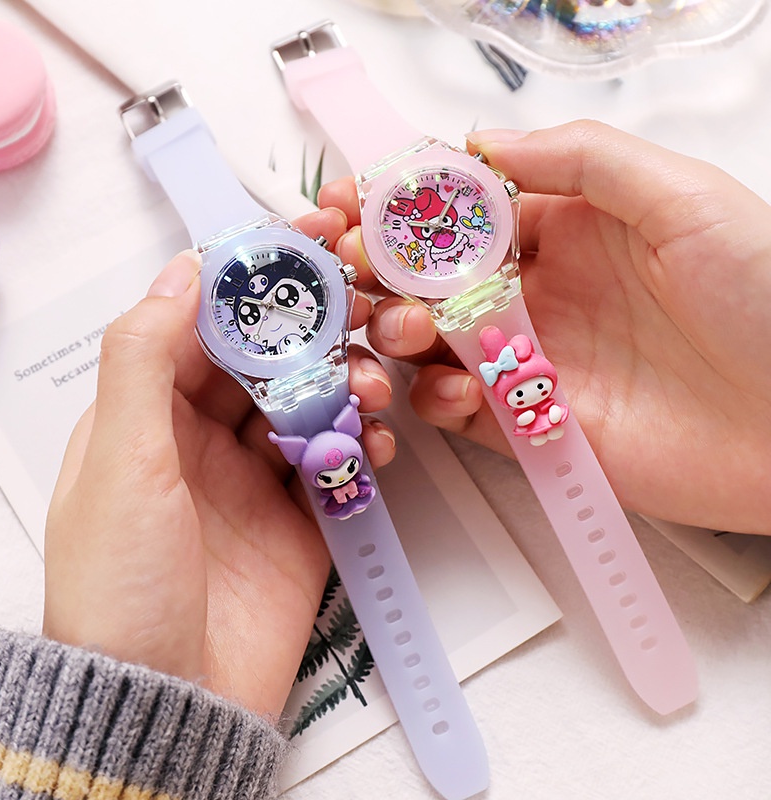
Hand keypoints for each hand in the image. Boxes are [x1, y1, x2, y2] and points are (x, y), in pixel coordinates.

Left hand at [43, 209, 395, 716]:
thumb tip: (181, 272)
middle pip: (264, 358)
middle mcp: (201, 439)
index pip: (201, 324)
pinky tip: (380, 442)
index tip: (303, 239)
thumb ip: (144, 360)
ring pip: (309, 403)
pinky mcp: (302, 516)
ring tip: (375, 385)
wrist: (173, 701)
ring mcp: (256, 477)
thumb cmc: (124, 585)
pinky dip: (363, 443)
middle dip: (312, 326)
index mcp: (147, 416)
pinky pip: (339, 460)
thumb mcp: (121, 463)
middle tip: (364, 299)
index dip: (249, 278)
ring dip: (345, 384)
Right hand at [319, 121, 770, 534]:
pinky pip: (459, 412)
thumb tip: (478, 144)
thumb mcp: (683, 198)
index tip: (360, 201)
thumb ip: (582, 161)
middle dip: (385, 271)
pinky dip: (438, 399)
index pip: (467, 210)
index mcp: (570, 230)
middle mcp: (541, 295)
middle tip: (359, 268)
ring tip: (404, 329)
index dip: (409, 203)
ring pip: (432, 345)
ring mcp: (530, 362)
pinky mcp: (531, 426)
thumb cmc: (769, 298)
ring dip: (399, 334)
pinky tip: (456, 390)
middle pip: (433, 279)